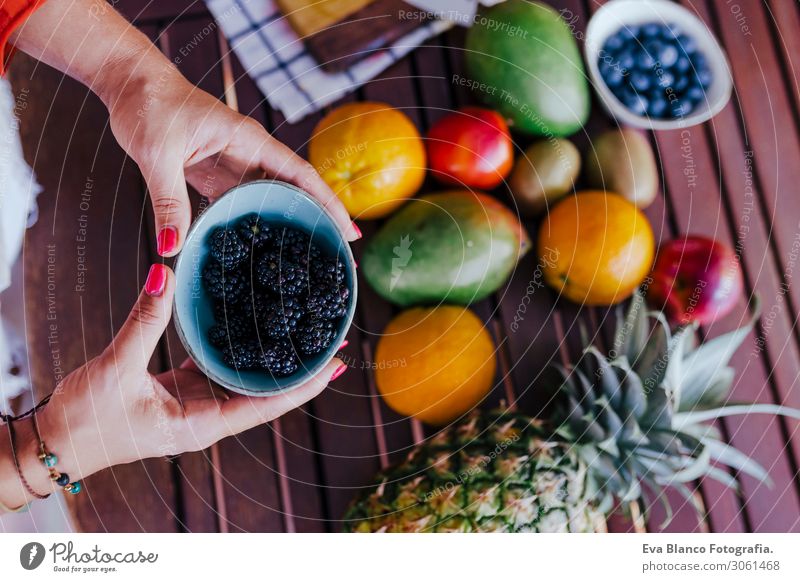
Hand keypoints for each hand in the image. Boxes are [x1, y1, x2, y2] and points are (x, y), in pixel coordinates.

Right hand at [37, 265, 342, 481]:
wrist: (55, 441)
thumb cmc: (85, 419)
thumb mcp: (116, 368)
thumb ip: (144, 321)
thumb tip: (164, 274)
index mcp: (201, 424)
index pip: (266, 405)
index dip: (303, 385)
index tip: (336, 364)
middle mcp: (207, 417)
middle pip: (265, 393)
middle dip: (299, 369)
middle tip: (333, 340)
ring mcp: (195, 405)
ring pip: (245, 379)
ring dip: (273, 358)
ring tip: (303, 332)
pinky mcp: (182, 392)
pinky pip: (219, 368)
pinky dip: (238, 348)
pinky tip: (253, 325)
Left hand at [105, 68, 359, 255]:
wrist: (131, 85)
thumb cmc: (149, 106)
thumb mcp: (158, 155)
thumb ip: (168, 202)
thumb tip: (171, 247)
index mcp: (249, 141)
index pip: (300, 175)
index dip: (328, 203)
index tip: (348, 230)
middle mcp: (249, 154)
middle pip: (294, 191)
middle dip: (317, 221)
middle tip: (336, 258)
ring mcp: (234, 165)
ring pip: (271, 201)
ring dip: (288, 226)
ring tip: (306, 261)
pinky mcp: (216, 175)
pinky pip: (243, 204)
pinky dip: (254, 226)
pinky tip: (260, 250)